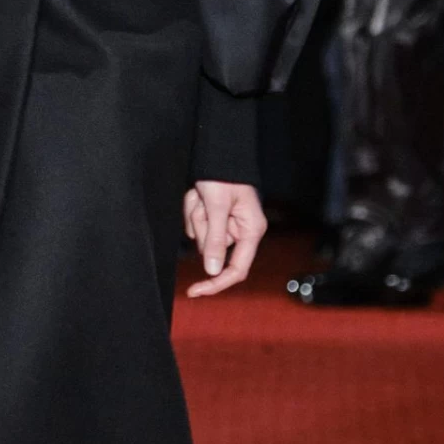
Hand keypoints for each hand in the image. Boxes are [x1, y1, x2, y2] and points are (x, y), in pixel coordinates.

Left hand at [184, 179, 266, 297]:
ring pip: (201, 237)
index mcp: (251, 231)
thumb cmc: (224, 176)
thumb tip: (213, 271)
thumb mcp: (218, 207)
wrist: (219, 152)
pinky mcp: (215, 218)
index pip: (236, 270)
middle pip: (212, 251)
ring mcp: (227, 225)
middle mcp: (241, 231)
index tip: (195, 291)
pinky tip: (199, 194)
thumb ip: (216, 240)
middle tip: (201, 203)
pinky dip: (192, 210)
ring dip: (195, 215)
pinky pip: (196, 224)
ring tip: (201, 195)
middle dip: (201, 228)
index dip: (216, 283)